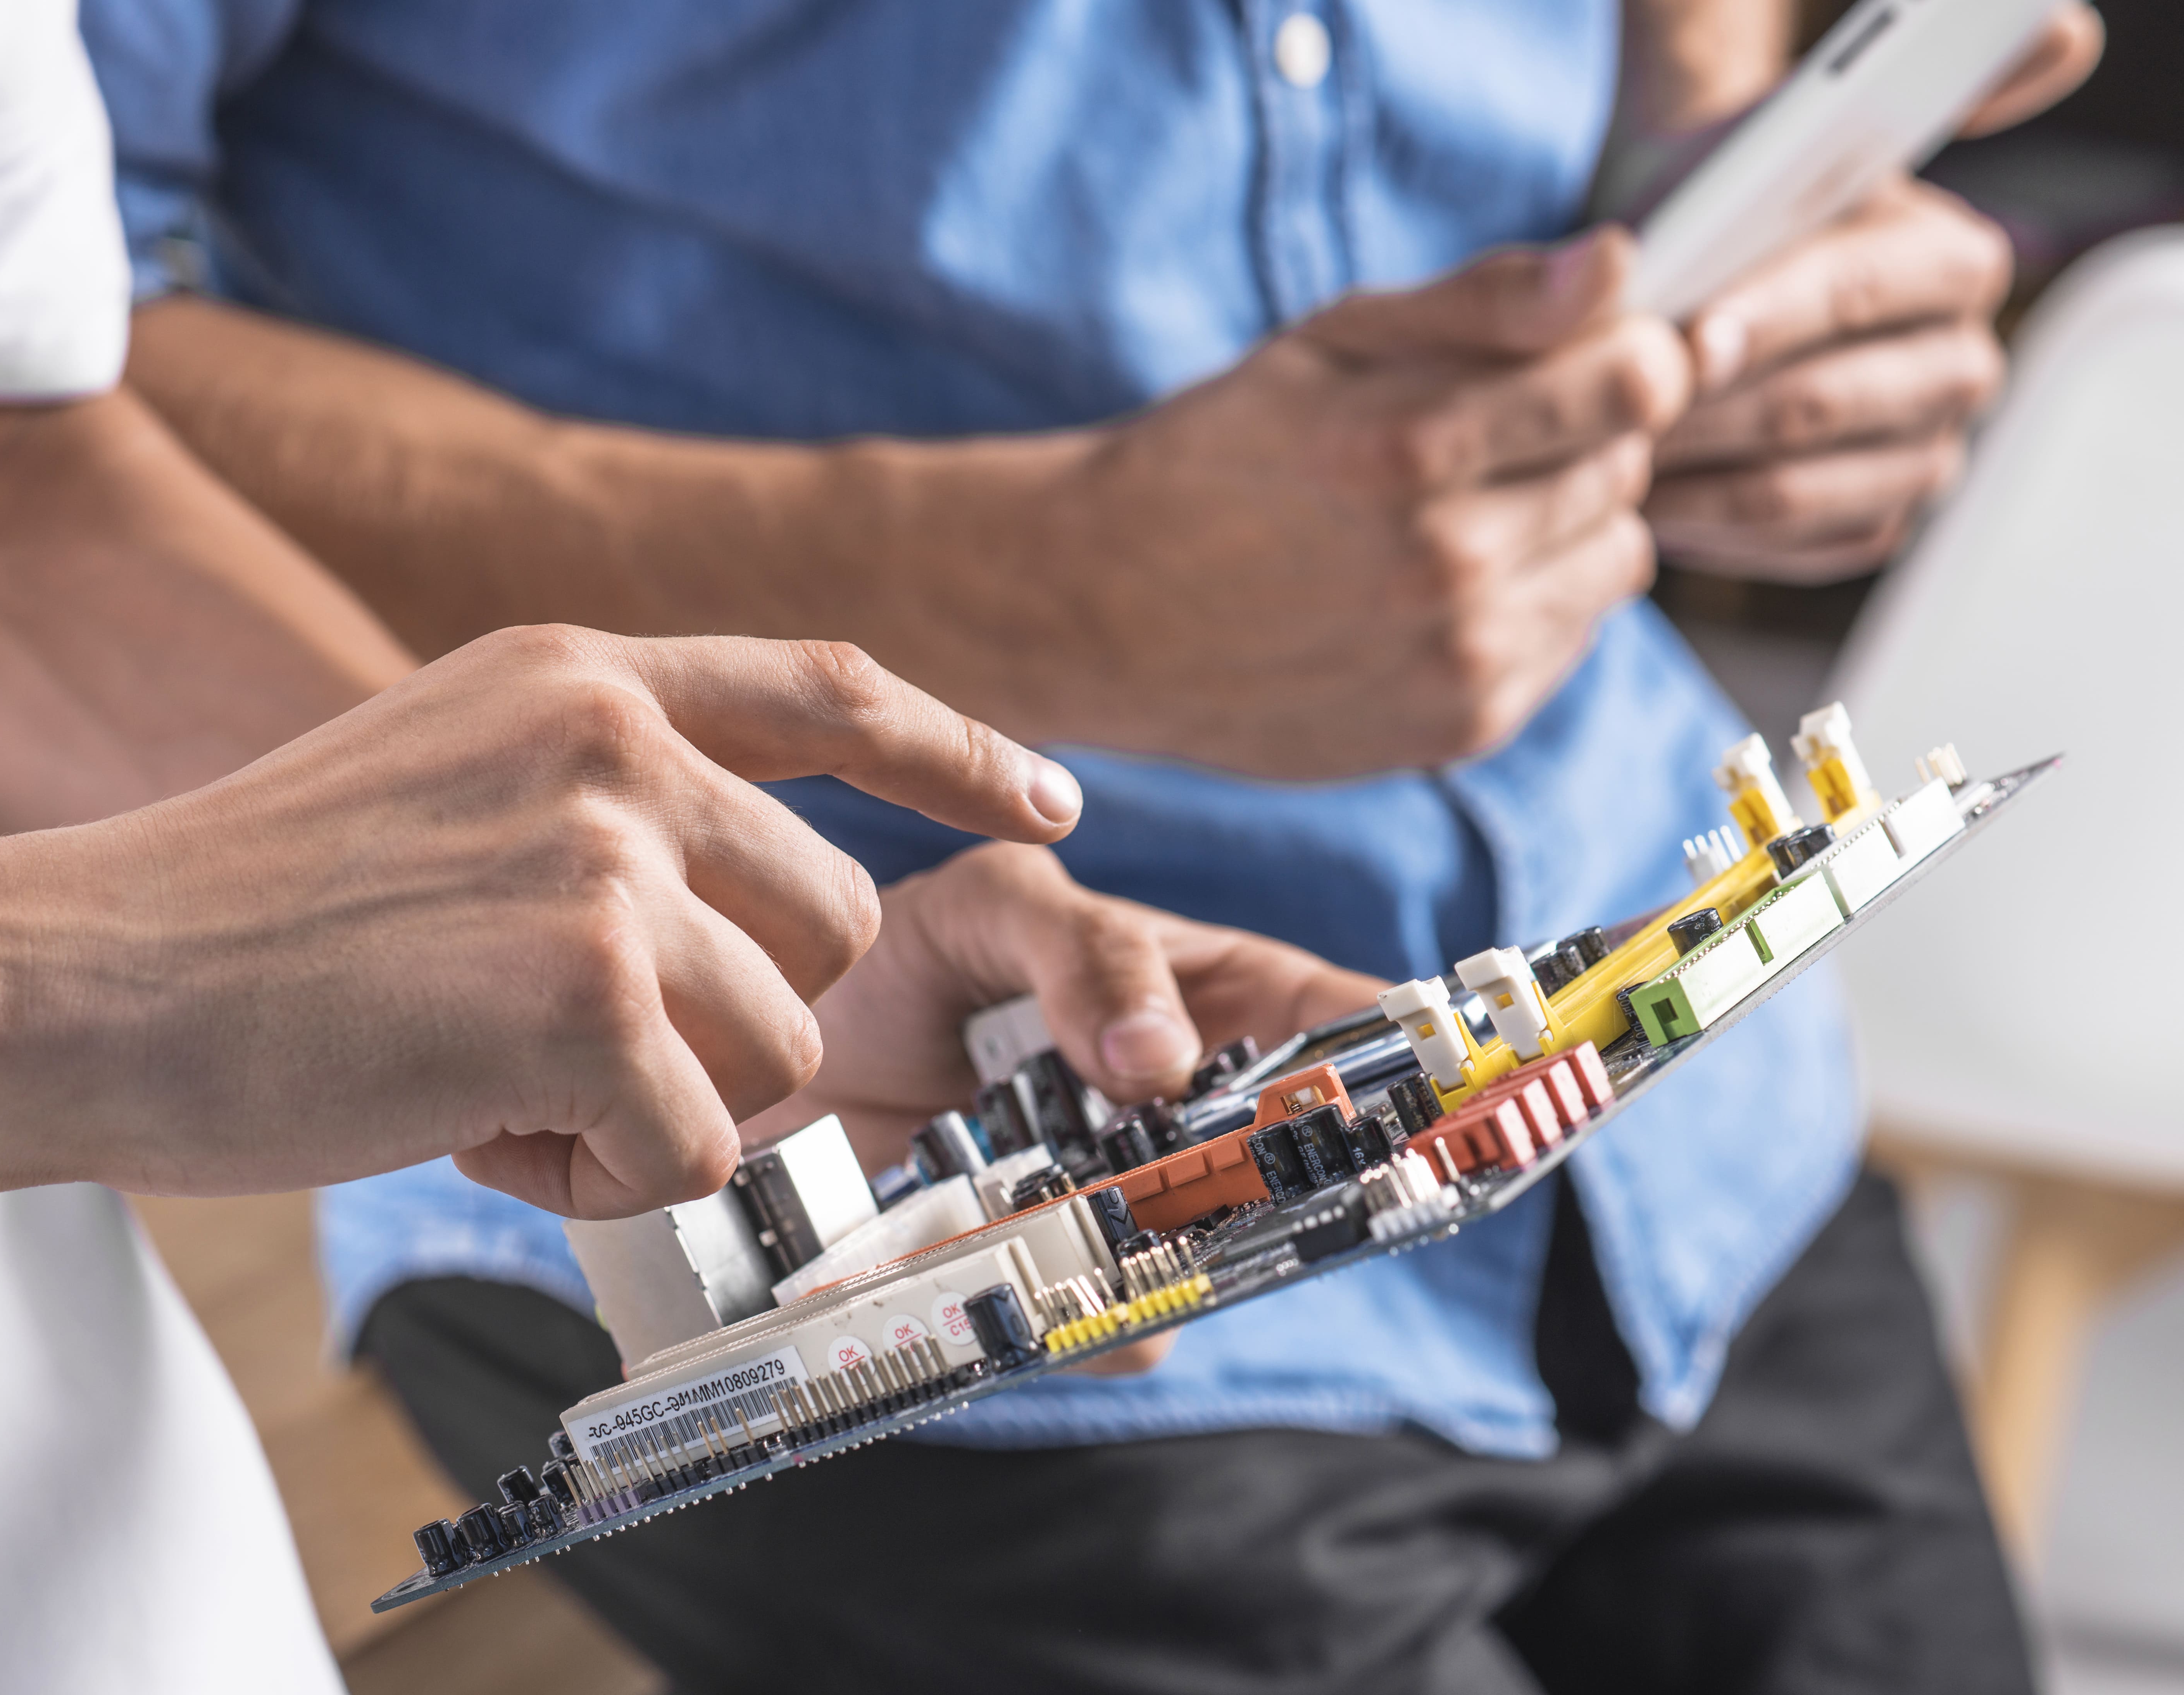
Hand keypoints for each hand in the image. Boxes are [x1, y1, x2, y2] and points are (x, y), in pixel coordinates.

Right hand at [16, 626, 1082, 1217]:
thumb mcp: (442, 783)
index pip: (829, 687)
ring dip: (654, 1109)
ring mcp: (607, 856)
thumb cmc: (243, 919)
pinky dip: (597, 1176)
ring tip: (488, 1083)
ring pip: (774, 1051)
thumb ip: (592, 814)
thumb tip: (728, 939)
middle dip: (729, 1025)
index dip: (956, 750)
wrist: (78, 976)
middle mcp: (613, 739)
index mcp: (577, 676)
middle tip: (553, 1054)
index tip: (1047, 805)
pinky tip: (466, 1127)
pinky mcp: (584, 989)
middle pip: (826, 930)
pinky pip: (693, 1145)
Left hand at [743, 842, 1379, 1375]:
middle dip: (1293, 1188)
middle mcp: (1192, 1110)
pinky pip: (1111, 1329)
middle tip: (1243, 1183)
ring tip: (1088, 1223)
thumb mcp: (995, 909)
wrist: (776, 1051)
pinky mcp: (1060, 1279)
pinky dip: (1076, 1319)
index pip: (1347, 1020)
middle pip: (1300, 1168)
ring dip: (1168, 1258)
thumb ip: (1085, 957)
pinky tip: (1021, 1284)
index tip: (1462, 1096)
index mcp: (1211, 996)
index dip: (1420, 1059)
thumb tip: (1161, 1059)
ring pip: (1212, 1260)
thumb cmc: (908, 953)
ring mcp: (1133, 1202)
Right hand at [1039, 231, 1689, 774]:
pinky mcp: (1466, 725)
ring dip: (1566, 526)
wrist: (1104, 611)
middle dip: (1577, 438)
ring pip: (1620, 557)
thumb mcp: (1328, 343)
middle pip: (1630, 466)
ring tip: (1458, 517)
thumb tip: (1616, 263)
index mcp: (1410, 446)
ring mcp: (1461, 658)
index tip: (1580, 354)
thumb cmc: (1217, 454)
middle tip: (1473, 443)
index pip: (1638, 383)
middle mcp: (1448, 562)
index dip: (1625, 353)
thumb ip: (1481, 301)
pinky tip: (1443, 589)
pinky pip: (1576, 636)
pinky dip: (1535, 603)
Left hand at [1645, 5, 2101, 582]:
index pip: (1853, 296)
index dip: (1762, 317)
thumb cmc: (1716, 190)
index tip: (1682, 332)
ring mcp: (1924, 453)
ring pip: (1791, 485)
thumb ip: (1905, 78)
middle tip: (1609, 399)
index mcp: (1958, 261)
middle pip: (1816, 402)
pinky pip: (1785, 543)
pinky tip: (1643, 488)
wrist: (1676, 258)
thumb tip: (2068, 31)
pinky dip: (1702, 522)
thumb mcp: (1778, 120)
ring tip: (1603, 441)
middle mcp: (1964, 362)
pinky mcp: (1873, 522)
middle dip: (1701, 403)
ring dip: (1686, 467)